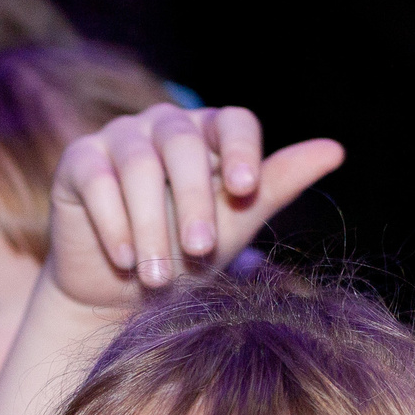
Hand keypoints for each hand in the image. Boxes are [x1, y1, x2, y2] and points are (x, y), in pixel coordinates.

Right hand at [48, 104, 343, 307]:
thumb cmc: (187, 255)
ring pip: (138, 164)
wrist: (120, 294)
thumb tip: (336, 149)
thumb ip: (276, 185)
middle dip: (194, 200)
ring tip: (158, 275)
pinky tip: (125, 259)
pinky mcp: (78, 162)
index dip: (242, 150)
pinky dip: (113, 222)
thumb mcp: (237, 224)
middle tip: (200, 251)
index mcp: (209, 133)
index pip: (232, 121)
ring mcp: (118, 138)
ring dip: (150, 223)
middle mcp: (163, 125)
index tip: (246, 190)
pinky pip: (96, 180)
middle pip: (184, 143)